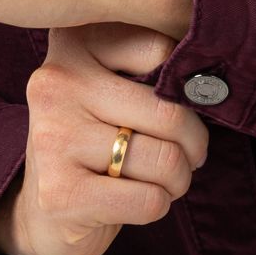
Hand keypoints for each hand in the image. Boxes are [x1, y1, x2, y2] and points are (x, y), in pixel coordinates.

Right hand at [0, 23, 211, 254]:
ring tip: (164, 180)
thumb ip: (153, 67)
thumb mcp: (114, 86)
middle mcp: (56, 82)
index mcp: (73, 42)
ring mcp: (54, 137)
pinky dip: (159, 205)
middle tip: (190, 155)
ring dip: (178, 179)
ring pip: (164, 159)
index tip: (186, 104)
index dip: (188, 86)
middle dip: (194, 143)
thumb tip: (213, 81)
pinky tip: (138, 201)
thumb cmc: (96, 140)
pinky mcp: (61, 193)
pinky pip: (149, 200)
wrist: (43, 212)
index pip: (162, 50)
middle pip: (168, 111)